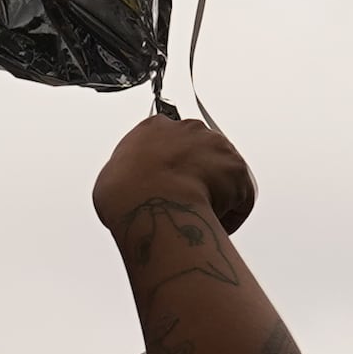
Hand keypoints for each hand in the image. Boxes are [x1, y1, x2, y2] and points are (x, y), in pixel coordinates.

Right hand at [94, 111, 257, 244]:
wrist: (151, 202)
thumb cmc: (127, 193)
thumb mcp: (111, 178)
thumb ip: (128, 176)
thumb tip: (129, 193)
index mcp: (155, 128)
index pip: (170, 142)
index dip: (171, 168)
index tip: (169, 184)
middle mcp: (189, 130)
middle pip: (201, 154)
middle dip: (198, 178)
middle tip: (187, 203)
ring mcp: (216, 145)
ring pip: (223, 175)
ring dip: (216, 196)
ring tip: (199, 218)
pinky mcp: (237, 168)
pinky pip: (241, 198)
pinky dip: (232, 215)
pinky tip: (214, 225)